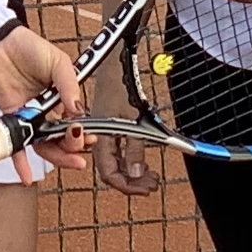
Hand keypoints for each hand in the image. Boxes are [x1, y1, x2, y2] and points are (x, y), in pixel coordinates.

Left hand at [0, 22, 91, 184]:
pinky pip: (17, 143)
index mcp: (63, 96)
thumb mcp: (58, 62)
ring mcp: (30, 116)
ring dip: (57, 156)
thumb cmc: (28, 47)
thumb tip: (78, 109)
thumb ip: (69, 86)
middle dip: (73, 146)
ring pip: (44, 143)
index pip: (75, 120)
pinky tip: (27, 176)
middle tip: (79, 150)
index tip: (88, 136)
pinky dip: (21, 162)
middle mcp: (47, 109)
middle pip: (62, 135)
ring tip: (70, 163)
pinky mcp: (12, 118)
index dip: (82, 131)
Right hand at [88, 55, 159, 194]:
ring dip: (133, 171)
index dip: (127, 186)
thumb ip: (133, 148)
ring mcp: (105, 132)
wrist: (115, 62)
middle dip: (133, 181)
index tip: (146, 188)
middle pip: (112, 171)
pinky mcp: (110, 125)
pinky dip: (131, 158)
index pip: (109, 173)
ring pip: (116, 162)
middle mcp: (99, 138)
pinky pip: (118, 149)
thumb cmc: (122, 85)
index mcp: (101, 138)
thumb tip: (135, 173)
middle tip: (152, 184)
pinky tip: (142, 160)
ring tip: (151, 175)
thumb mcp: (132, 120)